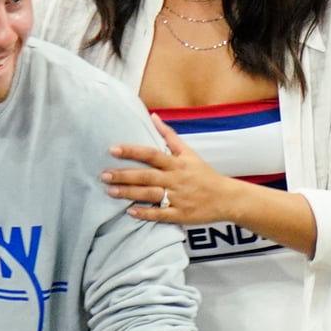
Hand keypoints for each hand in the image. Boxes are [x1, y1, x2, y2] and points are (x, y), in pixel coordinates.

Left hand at [102, 115, 233, 224]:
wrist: (226, 198)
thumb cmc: (204, 174)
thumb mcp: (189, 153)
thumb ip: (169, 135)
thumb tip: (153, 116)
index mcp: (177, 164)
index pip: (151, 154)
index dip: (132, 151)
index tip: (113, 149)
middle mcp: (176, 180)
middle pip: (147, 176)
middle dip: (124, 175)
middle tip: (104, 175)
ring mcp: (178, 198)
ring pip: (150, 195)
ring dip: (129, 193)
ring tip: (110, 191)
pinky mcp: (180, 215)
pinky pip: (161, 215)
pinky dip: (146, 213)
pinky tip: (130, 211)